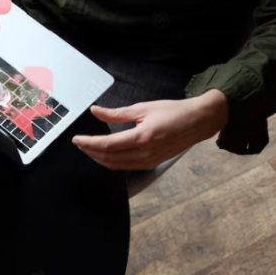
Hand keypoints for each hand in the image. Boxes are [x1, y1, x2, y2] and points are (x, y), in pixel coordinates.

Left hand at [72, 90, 228, 170]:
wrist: (199, 122)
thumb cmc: (174, 112)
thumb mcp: (144, 108)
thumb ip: (116, 113)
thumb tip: (95, 111)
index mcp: (142, 138)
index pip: (107, 145)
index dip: (89, 143)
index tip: (76, 139)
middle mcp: (145, 154)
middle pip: (109, 158)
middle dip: (90, 152)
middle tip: (79, 143)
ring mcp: (149, 161)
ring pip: (116, 165)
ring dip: (99, 158)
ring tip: (88, 149)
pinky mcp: (152, 164)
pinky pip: (126, 166)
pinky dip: (112, 161)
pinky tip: (105, 153)